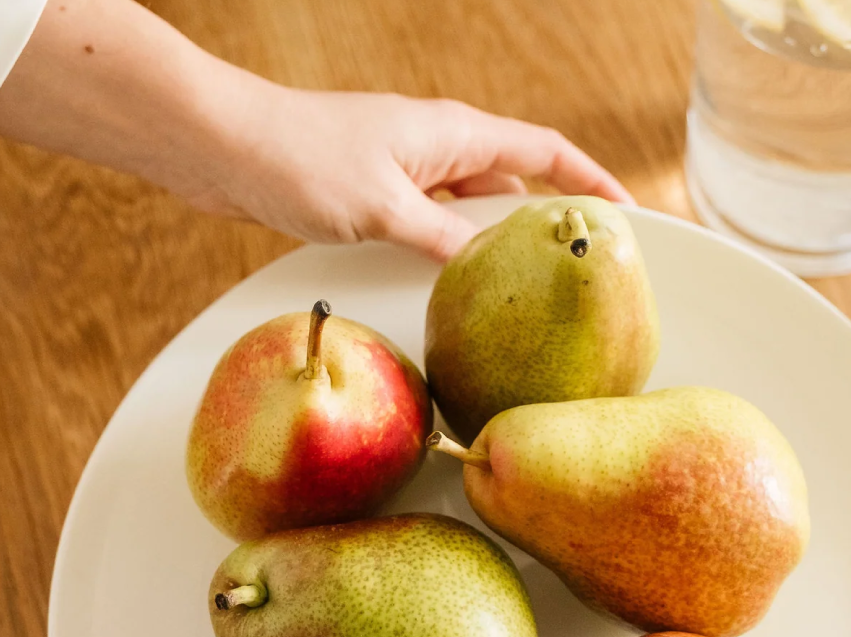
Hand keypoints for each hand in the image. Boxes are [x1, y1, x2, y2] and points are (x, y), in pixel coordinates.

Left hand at [0, 0, 630, 260]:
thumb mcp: (386, 209)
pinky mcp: (377, 196)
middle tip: (578, 267)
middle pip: (515, 183)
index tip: (628, 214)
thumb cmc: (299, 159)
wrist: (223, 149)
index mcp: (452, 134)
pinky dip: (456, 254)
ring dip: (498, 243)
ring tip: (526, 289)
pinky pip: (436, 227)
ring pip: (474, 210)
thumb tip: (494, 270)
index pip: (544, 153)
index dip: (590, 181)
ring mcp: (407, 172)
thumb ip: (446, 240)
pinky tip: (455, 288)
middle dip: (549, 220)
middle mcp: (437, 148)